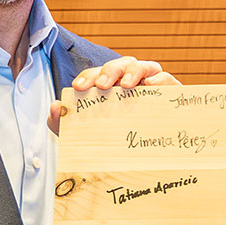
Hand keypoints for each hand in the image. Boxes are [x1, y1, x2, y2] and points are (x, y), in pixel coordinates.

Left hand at [47, 56, 178, 132]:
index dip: (88, 77)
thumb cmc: (117, 142)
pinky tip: (151, 87)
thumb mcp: (88, 135)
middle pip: (120, 65)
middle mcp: (130, 83)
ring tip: (128, 85)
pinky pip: (167, 79)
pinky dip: (159, 79)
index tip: (78, 88)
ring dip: (134, 72)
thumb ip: (64, 123)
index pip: (97, 75)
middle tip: (103, 85)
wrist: (151, 159)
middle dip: (110, 71)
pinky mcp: (171, 93)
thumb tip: (54, 108)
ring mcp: (151, 86)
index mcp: (110, 88)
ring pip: (143, 66)